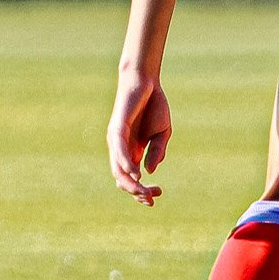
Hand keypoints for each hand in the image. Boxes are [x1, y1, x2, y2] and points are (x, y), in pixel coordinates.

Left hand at [108, 67, 171, 206]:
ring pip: (117, 169)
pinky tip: (133, 174)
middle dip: (136, 192)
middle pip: (122, 180)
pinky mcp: (117, 128)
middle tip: (151, 197)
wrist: (147, 82)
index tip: (157, 196)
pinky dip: (125, 164)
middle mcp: (120, 149)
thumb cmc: (154, 106)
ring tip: (142, 191)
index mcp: (131, 153)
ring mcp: (117, 140)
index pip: (131, 180)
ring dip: (129, 183)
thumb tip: (149, 172)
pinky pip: (118, 150)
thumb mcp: (162, 134)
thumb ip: (157, 152)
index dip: (141, 192)